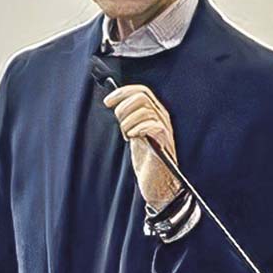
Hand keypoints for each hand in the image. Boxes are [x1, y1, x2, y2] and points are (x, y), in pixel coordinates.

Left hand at [103, 84, 182, 208]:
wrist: (157, 182)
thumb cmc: (146, 159)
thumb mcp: (134, 133)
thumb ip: (130, 118)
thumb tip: (114, 103)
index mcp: (155, 113)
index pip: (141, 91)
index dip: (122, 93)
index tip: (107, 102)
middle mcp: (162, 117)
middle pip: (141, 96)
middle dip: (123, 108)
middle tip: (120, 124)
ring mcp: (165, 128)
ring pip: (144, 110)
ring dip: (128, 122)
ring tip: (127, 136)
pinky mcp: (164, 141)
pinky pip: (152, 125)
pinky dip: (137, 129)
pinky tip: (133, 139)